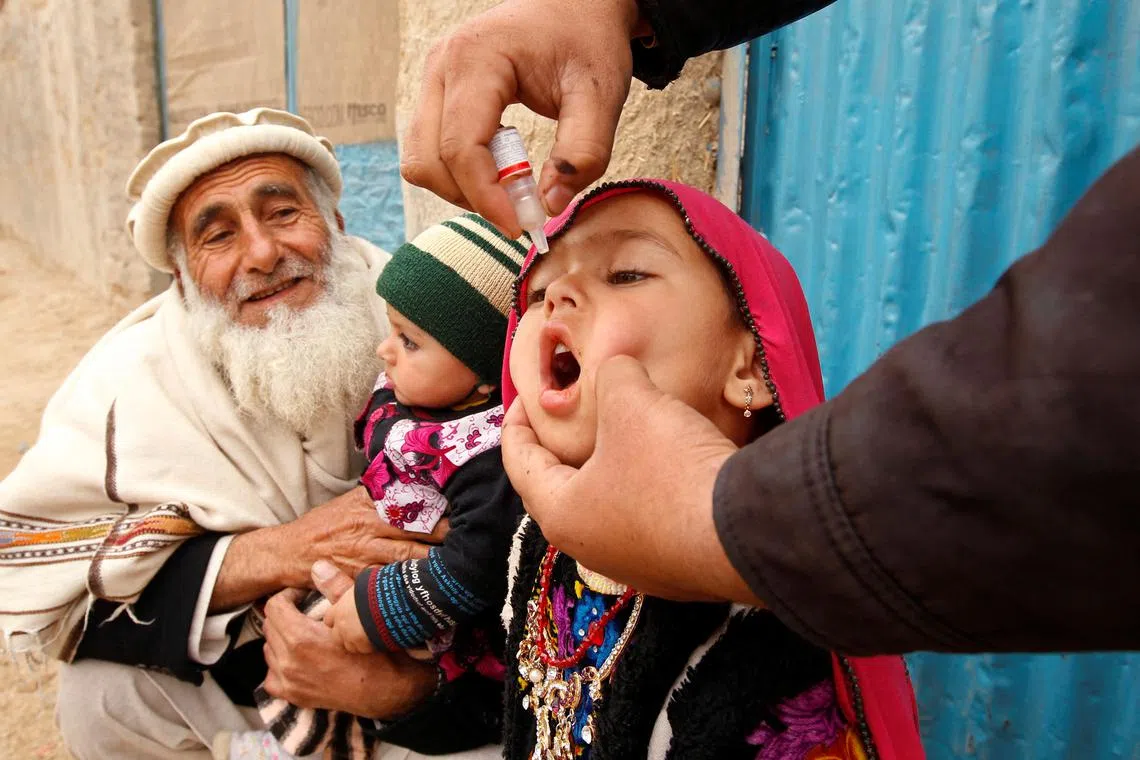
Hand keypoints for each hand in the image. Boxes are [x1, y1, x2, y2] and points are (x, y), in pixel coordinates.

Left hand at [261, 563, 436, 716]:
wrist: (388, 692)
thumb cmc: (378, 653)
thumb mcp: (361, 617)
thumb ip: (336, 589)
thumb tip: (319, 566)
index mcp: (301, 638)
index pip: (274, 606)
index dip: (288, 595)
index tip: (303, 596)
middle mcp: (289, 661)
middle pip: (269, 625)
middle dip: (284, 614)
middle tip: (305, 611)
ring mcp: (288, 681)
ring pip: (269, 649)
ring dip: (281, 638)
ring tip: (304, 633)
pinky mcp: (293, 696)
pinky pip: (271, 675)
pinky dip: (280, 664)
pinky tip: (299, 658)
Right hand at [277, 486, 448, 587]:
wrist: (288, 551)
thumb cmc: (324, 525)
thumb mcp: (350, 502)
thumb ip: (379, 497)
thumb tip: (413, 485)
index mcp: (369, 506)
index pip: (411, 507)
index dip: (440, 511)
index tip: (465, 510)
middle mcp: (368, 529)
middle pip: (415, 534)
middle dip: (445, 539)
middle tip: (475, 539)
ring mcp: (363, 556)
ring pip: (406, 560)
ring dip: (434, 564)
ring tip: (463, 566)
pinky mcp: (358, 579)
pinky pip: (388, 583)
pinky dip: (410, 586)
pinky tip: (431, 591)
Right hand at [401, 0, 647, 234]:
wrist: (576, 5)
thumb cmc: (587, 39)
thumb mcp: (601, 94)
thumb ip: (584, 151)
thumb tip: (551, 205)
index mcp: (476, 59)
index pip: (461, 147)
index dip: (486, 197)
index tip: (521, 226)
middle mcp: (442, 66)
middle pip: (430, 160)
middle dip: (474, 196)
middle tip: (524, 208)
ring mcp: (434, 80)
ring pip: (422, 160)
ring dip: (464, 188)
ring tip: (515, 183)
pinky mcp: (438, 94)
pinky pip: (431, 151)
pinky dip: (461, 174)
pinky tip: (502, 166)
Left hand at [503, 355, 761, 603]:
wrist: (746, 534)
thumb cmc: (670, 471)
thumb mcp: (632, 404)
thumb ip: (612, 377)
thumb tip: (616, 371)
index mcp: (561, 513)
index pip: (520, 463)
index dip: (516, 422)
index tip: (524, 396)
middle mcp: (589, 549)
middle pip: (560, 487)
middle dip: (561, 447)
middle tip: (568, 415)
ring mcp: (635, 565)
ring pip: (606, 505)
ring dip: (608, 467)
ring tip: (621, 434)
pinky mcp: (676, 570)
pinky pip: (646, 520)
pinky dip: (644, 488)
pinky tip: (666, 464)